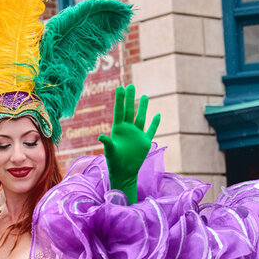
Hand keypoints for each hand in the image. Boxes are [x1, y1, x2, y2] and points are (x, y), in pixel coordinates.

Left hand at [98, 85, 159, 203]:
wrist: (124, 172)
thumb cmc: (114, 162)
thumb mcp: (111, 151)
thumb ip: (107, 143)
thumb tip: (100, 136)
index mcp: (118, 129)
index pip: (119, 111)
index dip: (120, 100)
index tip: (120, 87)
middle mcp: (128, 129)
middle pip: (130, 111)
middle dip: (130, 99)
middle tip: (130, 86)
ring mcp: (137, 134)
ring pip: (141, 118)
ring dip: (143, 107)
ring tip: (144, 96)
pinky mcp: (145, 141)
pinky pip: (151, 130)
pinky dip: (155, 123)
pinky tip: (158, 114)